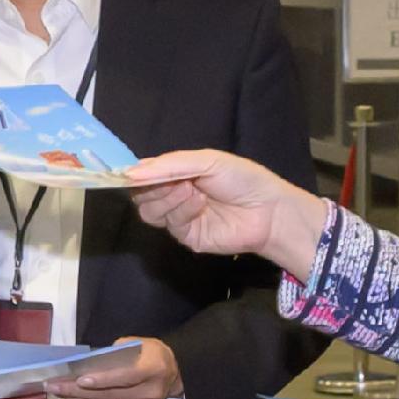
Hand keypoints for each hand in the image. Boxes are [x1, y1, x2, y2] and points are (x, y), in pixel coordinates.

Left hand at [55, 337, 181, 398]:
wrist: (172, 375)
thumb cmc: (150, 355)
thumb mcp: (138, 343)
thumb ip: (116, 352)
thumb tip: (89, 362)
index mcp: (153, 369)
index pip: (125, 377)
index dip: (101, 380)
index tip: (78, 380)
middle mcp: (151, 393)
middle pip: (109, 395)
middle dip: (77, 390)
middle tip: (54, 385)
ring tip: (60, 392)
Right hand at [127, 148, 333, 269]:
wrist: (269, 210)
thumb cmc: (242, 179)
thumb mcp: (207, 161)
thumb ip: (170, 165)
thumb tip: (129, 172)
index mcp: (177, 174)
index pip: (144, 175)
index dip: (135, 174)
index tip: (131, 173)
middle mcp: (174, 195)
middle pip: (141, 196)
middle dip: (150, 186)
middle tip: (171, 179)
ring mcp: (179, 218)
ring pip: (150, 212)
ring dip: (166, 197)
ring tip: (190, 189)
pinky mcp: (187, 237)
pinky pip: (170, 224)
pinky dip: (181, 209)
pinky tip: (198, 201)